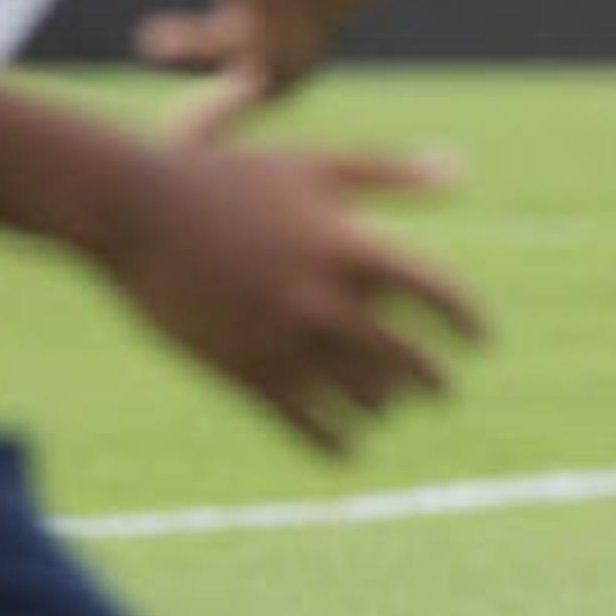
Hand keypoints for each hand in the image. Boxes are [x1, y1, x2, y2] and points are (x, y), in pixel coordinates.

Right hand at [88, 144, 483, 454]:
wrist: (135, 209)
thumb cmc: (228, 178)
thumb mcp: (313, 165)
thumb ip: (389, 172)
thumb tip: (460, 167)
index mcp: (345, 245)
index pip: (435, 292)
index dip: (465, 320)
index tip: (480, 341)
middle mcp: (322, 297)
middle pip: (403, 355)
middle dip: (431, 380)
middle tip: (442, 392)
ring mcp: (281, 337)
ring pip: (357, 396)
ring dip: (382, 407)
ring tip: (387, 408)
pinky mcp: (241, 369)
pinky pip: (303, 422)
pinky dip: (332, 441)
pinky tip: (346, 450)